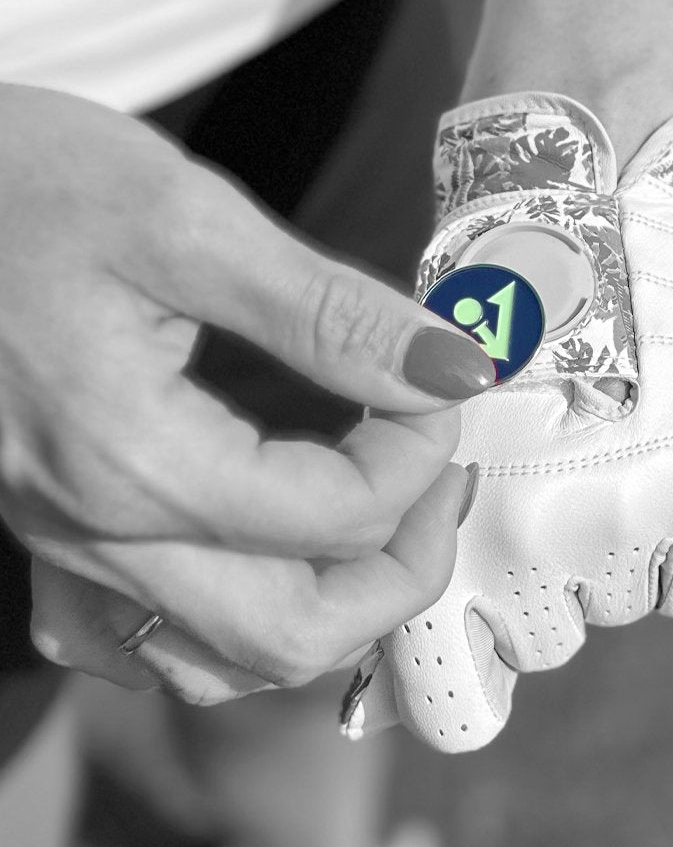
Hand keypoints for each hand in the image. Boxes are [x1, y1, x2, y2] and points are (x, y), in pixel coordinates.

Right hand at [0, 83, 493, 701]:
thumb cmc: (11, 187)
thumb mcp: (186, 222)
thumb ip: (331, 312)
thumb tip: (454, 365)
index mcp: (139, 461)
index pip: (341, 514)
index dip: (421, 454)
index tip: (439, 383)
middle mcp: (100, 535)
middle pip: (296, 634)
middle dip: (402, 569)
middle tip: (438, 481)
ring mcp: (68, 551)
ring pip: (230, 660)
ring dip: (333, 608)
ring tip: (380, 521)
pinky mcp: (52, 537)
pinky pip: (147, 645)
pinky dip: (233, 628)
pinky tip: (261, 565)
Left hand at [342, 92, 672, 749]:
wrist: (571, 202)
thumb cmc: (474, 306)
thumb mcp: (416, 426)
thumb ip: (415, 535)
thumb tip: (402, 648)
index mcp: (447, 527)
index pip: (453, 694)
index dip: (455, 686)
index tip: (465, 660)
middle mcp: (542, 540)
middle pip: (543, 645)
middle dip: (529, 596)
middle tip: (530, 511)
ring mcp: (634, 515)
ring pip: (616, 610)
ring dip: (601, 565)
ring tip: (590, 472)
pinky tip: (646, 483)